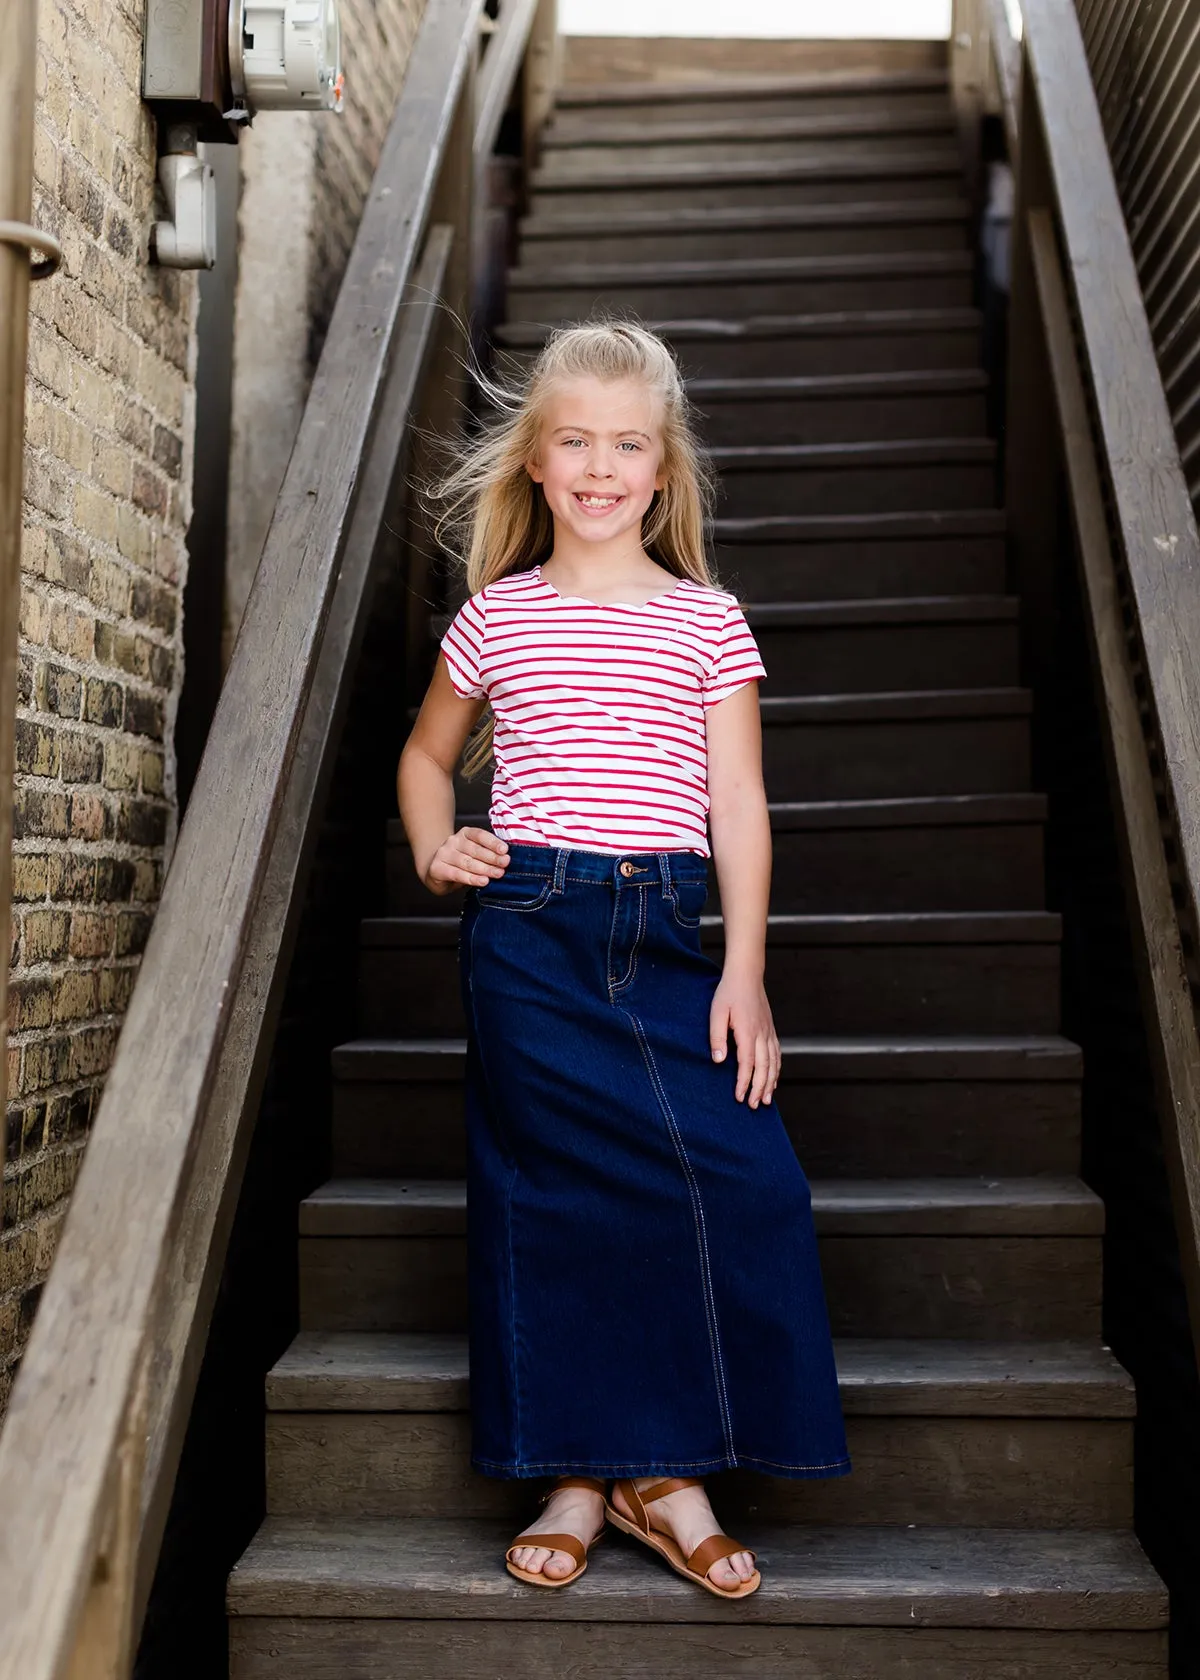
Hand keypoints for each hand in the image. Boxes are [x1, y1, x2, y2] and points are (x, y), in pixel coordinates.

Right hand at [423, 826, 508, 893]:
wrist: (436, 870)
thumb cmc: (460, 862)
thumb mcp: (474, 854)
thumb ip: (487, 853)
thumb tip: (506, 859)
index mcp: (465, 834)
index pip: (480, 835)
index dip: (493, 843)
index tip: (505, 850)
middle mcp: (453, 841)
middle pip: (475, 850)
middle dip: (492, 858)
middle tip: (504, 864)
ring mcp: (444, 854)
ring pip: (467, 862)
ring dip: (485, 869)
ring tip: (497, 874)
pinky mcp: (437, 868)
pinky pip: (457, 874)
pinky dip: (472, 879)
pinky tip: (482, 881)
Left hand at [709, 970, 780, 1107]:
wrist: (746, 975)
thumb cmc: (728, 993)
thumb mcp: (716, 1013)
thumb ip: (717, 1036)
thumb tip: (718, 1060)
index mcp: (748, 1032)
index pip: (747, 1064)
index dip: (744, 1083)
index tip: (739, 1097)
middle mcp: (762, 1035)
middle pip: (764, 1067)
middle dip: (759, 1088)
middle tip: (753, 1105)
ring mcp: (769, 1032)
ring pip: (773, 1063)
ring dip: (770, 1083)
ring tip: (765, 1100)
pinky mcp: (770, 1030)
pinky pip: (777, 1054)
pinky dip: (777, 1069)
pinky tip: (773, 1079)